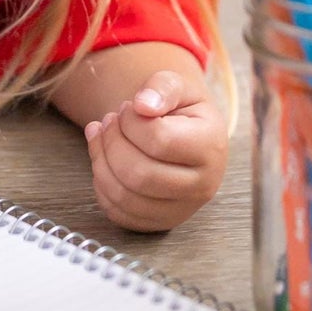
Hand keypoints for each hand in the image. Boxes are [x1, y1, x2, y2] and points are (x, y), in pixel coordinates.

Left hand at [83, 69, 226, 232]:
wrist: (189, 138)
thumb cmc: (183, 111)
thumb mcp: (179, 87)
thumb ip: (161, 87)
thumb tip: (142, 105)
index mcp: (211, 147)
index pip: (159, 140)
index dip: (131, 122)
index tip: (128, 108)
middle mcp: (202, 186)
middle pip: (139, 175)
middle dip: (112, 143)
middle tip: (109, 121)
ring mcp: (181, 210)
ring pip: (124, 197)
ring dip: (100, 162)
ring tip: (102, 137)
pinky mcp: (159, 223)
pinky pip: (118, 213)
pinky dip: (101, 185)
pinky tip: (103, 160)